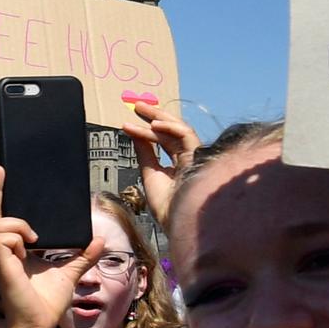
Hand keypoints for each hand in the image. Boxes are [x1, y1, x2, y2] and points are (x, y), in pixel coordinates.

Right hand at [0, 166, 104, 327]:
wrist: (38, 327)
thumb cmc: (46, 304)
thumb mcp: (70, 273)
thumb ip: (82, 256)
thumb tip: (99, 240)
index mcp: (17, 250)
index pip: (5, 217)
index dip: (1, 195)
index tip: (4, 173)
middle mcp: (5, 250)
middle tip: (3, 170)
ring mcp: (1, 256)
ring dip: (17, 223)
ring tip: (35, 237)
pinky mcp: (2, 263)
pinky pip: (1, 235)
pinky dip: (17, 234)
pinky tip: (30, 245)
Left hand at [120, 100, 201, 232]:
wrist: (179, 223)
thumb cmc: (167, 206)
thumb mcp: (150, 174)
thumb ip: (145, 153)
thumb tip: (134, 134)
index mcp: (179, 164)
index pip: (165, 140)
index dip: (148, 130)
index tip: (129, 122)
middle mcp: (189, 158)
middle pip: (173, 131)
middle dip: (155, 116)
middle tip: (137, 105)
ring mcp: (196, 156)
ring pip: (178, 131)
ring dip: (159, 119)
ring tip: (141, 111)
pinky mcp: (199, 156)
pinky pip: (186, 136)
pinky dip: (170, 128)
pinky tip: (153, 125)